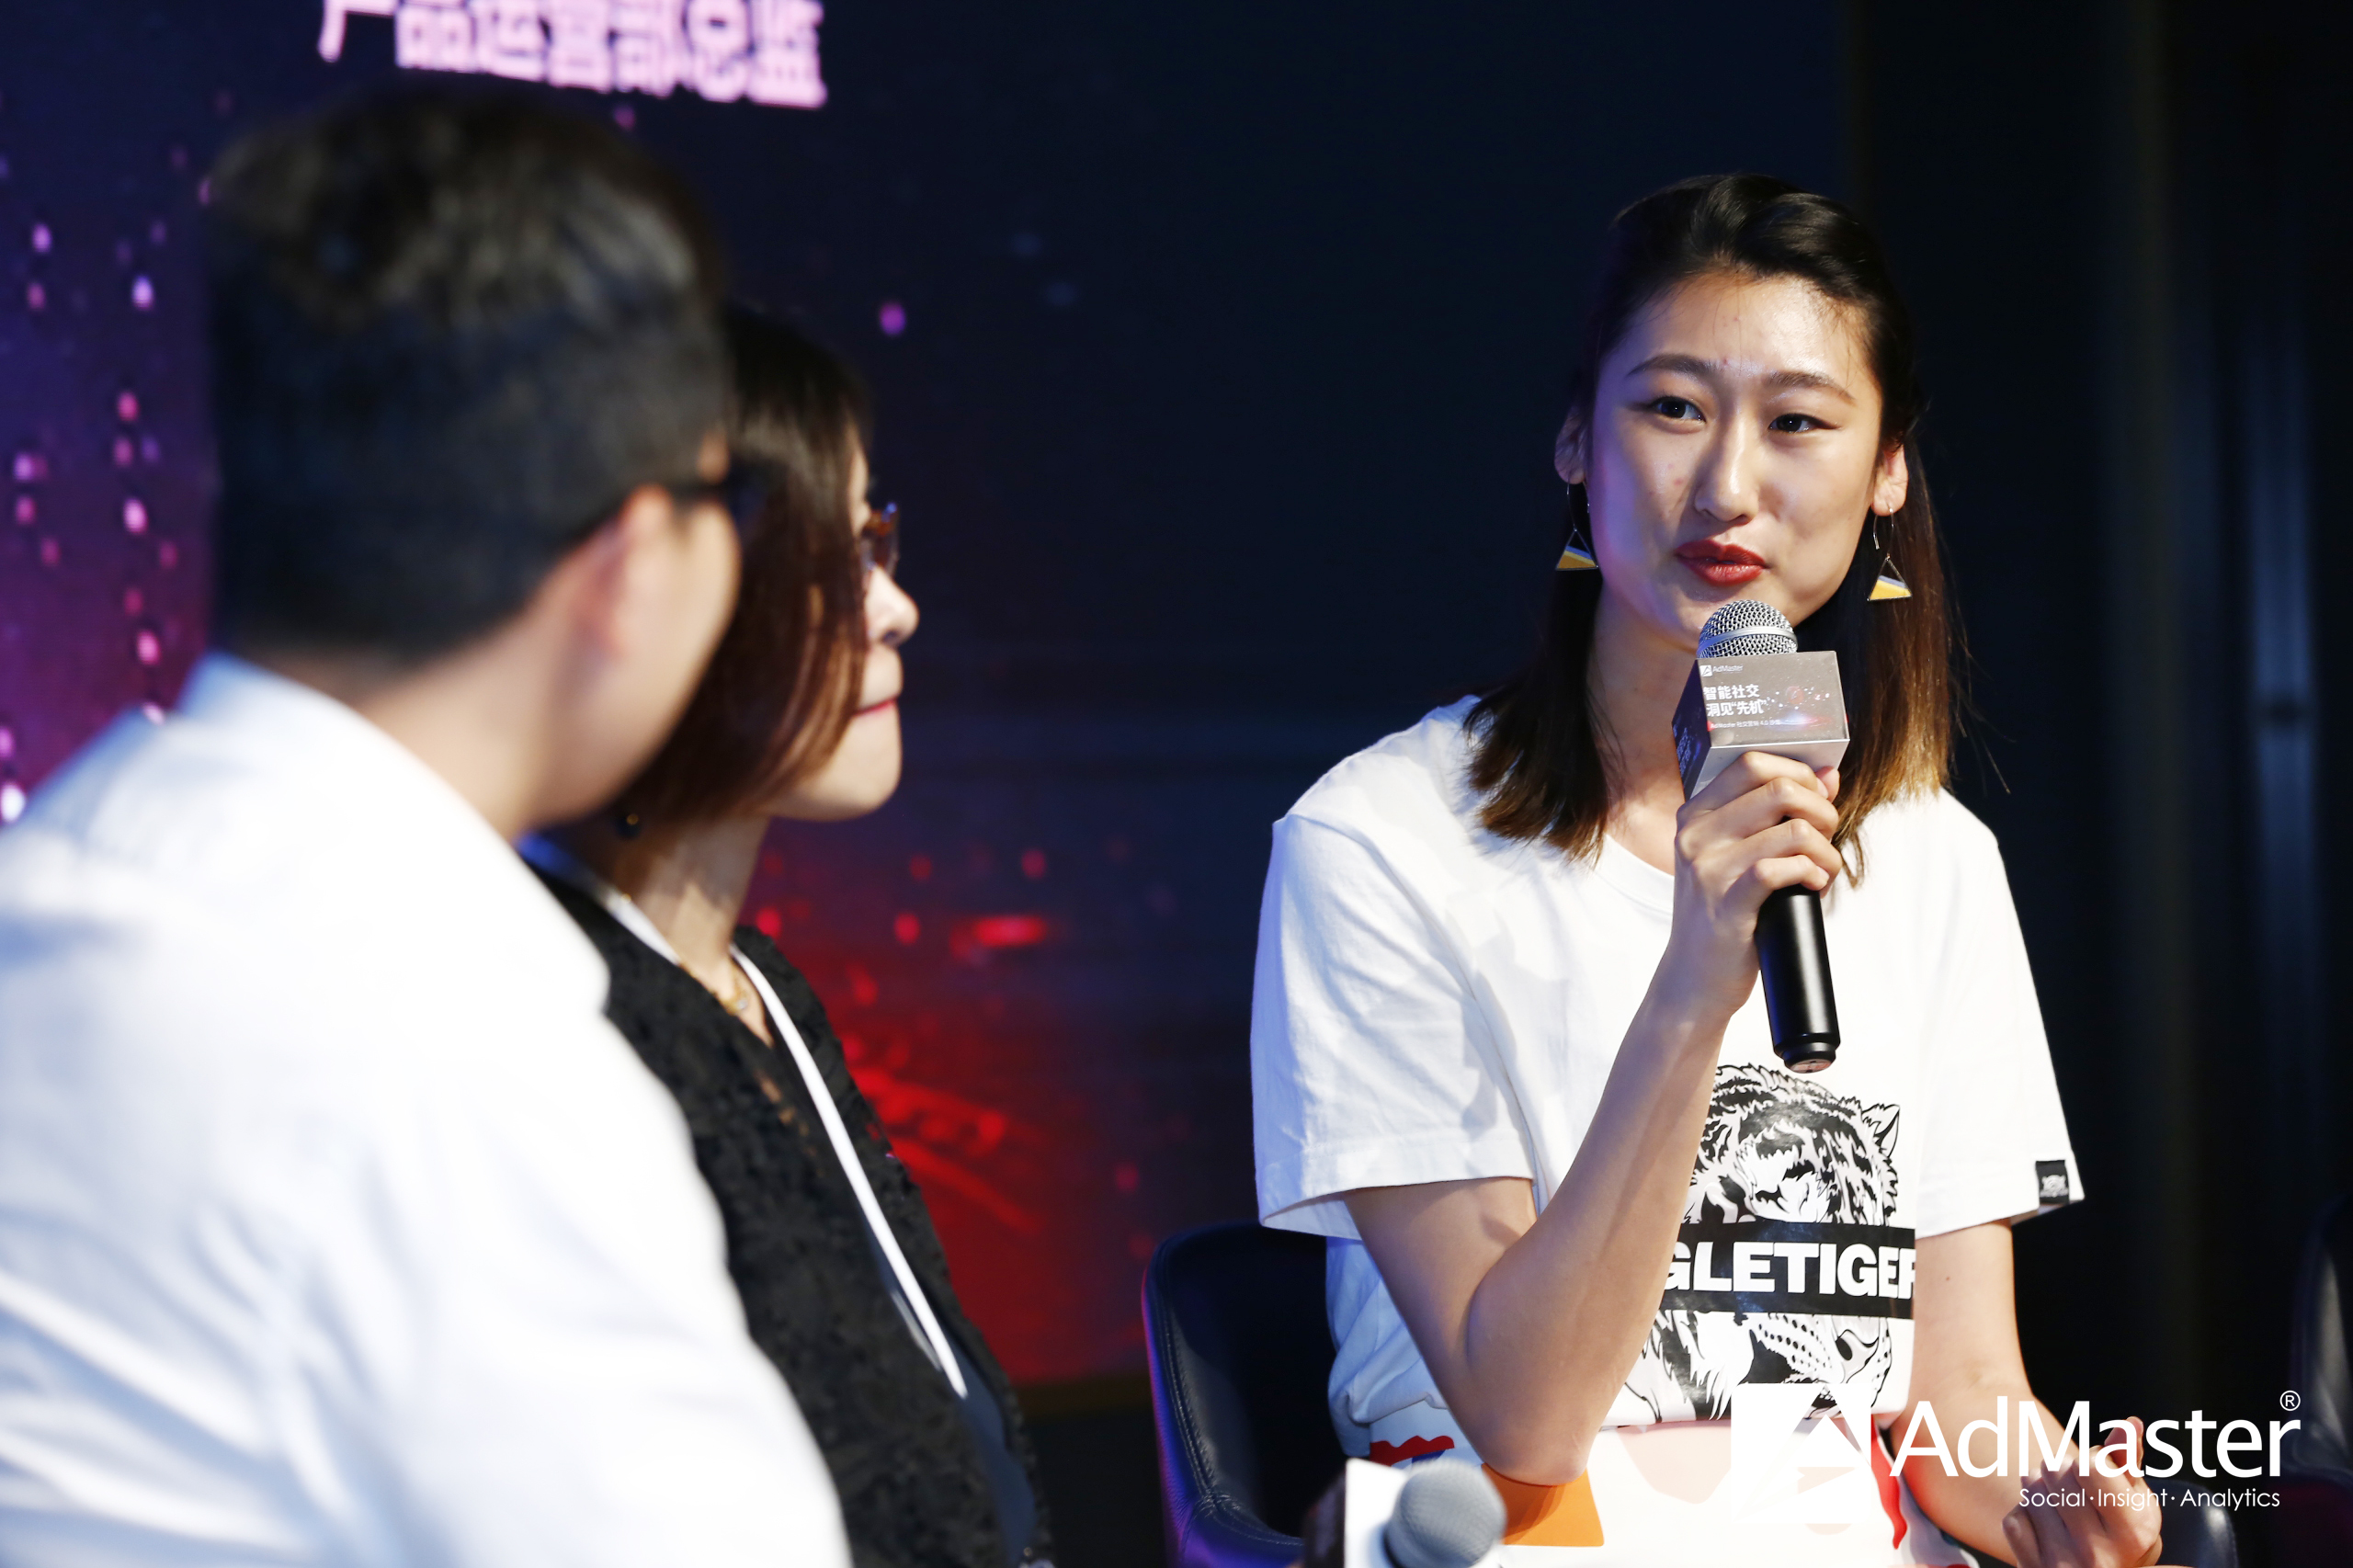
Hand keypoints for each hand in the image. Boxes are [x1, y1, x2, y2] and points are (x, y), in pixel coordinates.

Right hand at [1657, 751, 1841, 1018]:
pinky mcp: (1727, 904)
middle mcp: (1696, 835)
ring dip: (1826, 850)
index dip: (1799, 772)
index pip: (1752, 762)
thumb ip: (1774, 814)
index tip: (1819, 797)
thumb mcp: (1735, 856)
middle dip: (1821, 810)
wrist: (1694, 978)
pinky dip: (1813, 873)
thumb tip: (1827, 774)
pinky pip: (1783, 869)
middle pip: (1778, 788)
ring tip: (1823, 871)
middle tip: (1827, 837)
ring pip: (1792, 831)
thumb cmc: (1723, 913)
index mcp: (1695, 815)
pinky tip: (1813, 886)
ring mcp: (1708, 869)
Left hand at [2002, 1418, 2164, 1567]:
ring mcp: (2064, 1565)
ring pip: (2031, 1490)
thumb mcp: (2134, 1499)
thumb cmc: (2120, 1527)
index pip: (2091, 1466)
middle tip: (2074, 1488)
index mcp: (2134, 1532)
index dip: (2091, 1460)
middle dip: (2062, 1470)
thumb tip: (2130, 1422)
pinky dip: (2025, 1515)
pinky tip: (2044, 1527)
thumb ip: (2128, 1460)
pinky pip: (2013, 1518)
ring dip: (2039, 1487)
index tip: (2097, 1473)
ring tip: (2059, 1503)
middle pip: (2055, 1470)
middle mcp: (2100, 1554)